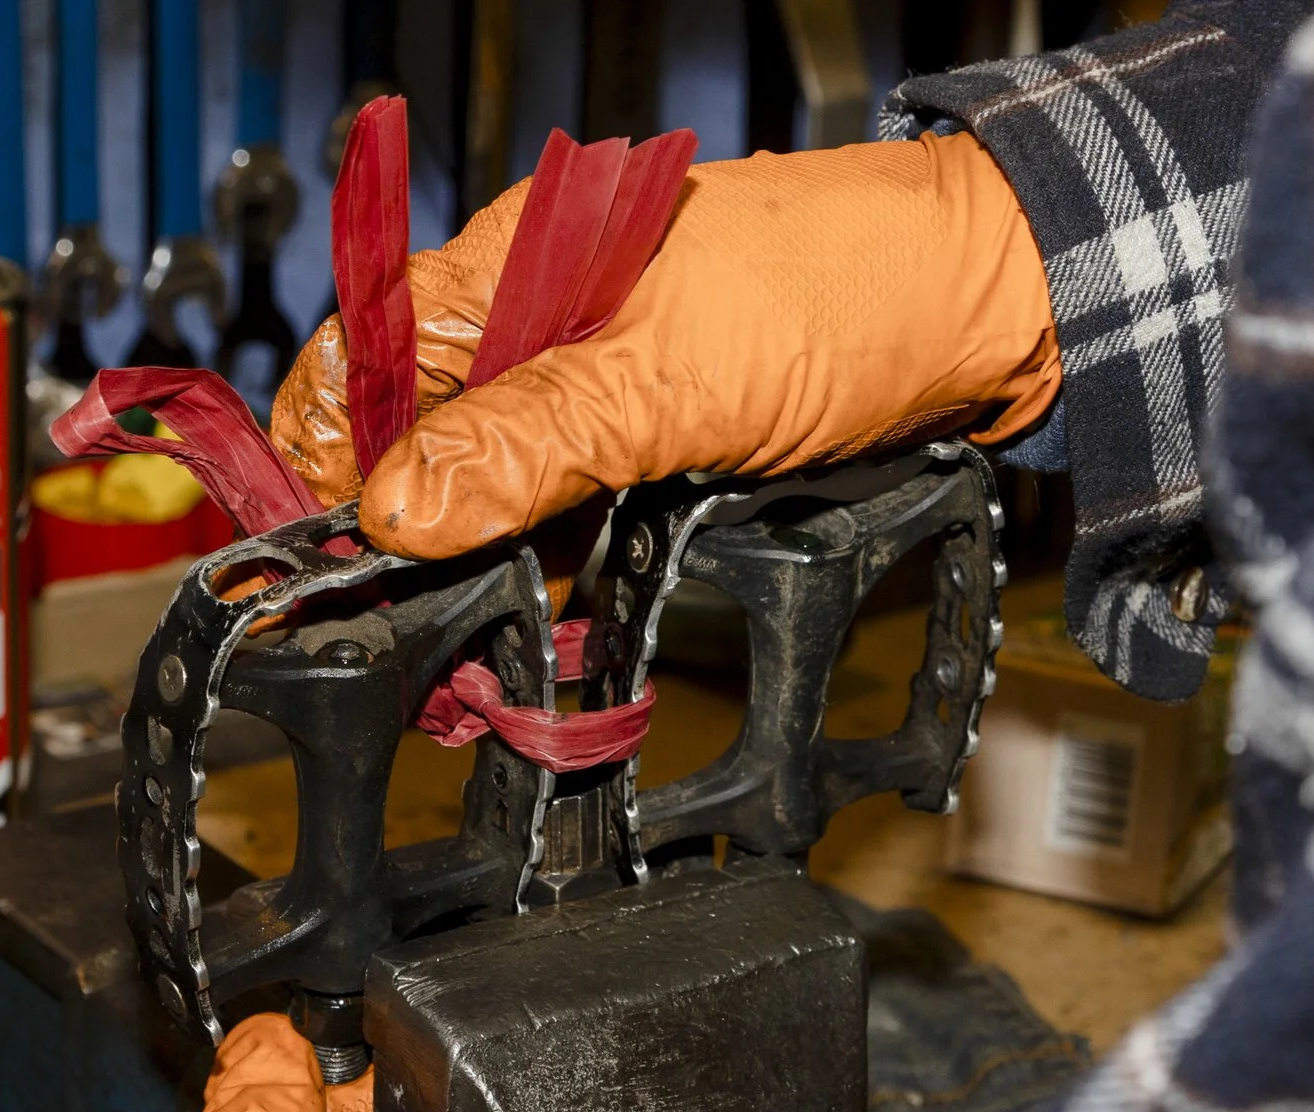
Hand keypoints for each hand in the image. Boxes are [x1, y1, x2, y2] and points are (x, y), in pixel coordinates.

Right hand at [270, 132, 1059, 556]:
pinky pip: (580, 505)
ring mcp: (610, 380)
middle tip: (403, 628)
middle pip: (425, 428)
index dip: (323, 449)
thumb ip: (527, 447)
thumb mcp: (668, 382)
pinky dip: (559, 562)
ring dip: (485, 561)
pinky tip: (551, 616)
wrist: (992, 310)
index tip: (321, 550)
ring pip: (504, 480)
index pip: (366, 351)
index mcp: (521, 265)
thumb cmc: (850, 292)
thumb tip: (400, 509)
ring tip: (471, 643)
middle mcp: (552, 318)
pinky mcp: (667, 436)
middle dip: (405, 531)